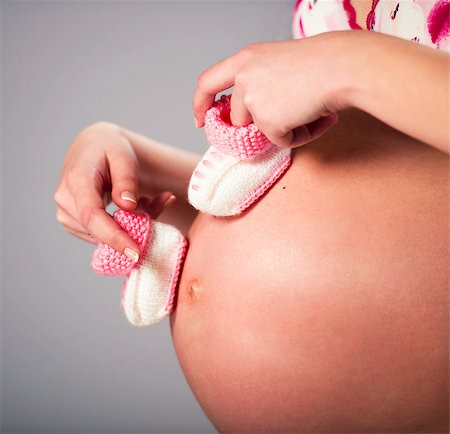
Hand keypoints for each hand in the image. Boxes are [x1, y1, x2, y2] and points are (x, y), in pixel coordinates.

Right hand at [54, 122, 174, 260]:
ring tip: (144, 200)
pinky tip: (132, 208)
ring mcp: (66, 214)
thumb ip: (126, 180)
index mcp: (77, 179)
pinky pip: (100, 235)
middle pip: (99, 229)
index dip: (114, 237)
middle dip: (132, 228)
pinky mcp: (73, 223)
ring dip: (128, 227)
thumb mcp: (124, 157)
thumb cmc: (110, 150)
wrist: (93, 148)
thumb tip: (127, 206)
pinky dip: (121, 228)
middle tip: (159, 203)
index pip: (93, 215)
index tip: (136, 252)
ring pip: (101, 236)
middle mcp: (66, 199)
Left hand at [193, 32, 348, 147]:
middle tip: (285, 117)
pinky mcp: (268, 121)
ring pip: (257, 132)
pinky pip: (279, 141)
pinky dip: (296, 136)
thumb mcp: (276, 64)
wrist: (341, 67)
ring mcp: (253, 100)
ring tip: (306, 112)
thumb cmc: (319, 63)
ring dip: (279, 129)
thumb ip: (258, 85)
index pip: (207, 82)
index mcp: (244, 60)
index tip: (200, 120)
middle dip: (256, 124)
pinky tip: (312, 118)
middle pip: (237, 118)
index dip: (200, 103)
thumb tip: (253, 120)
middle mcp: (243, 78)